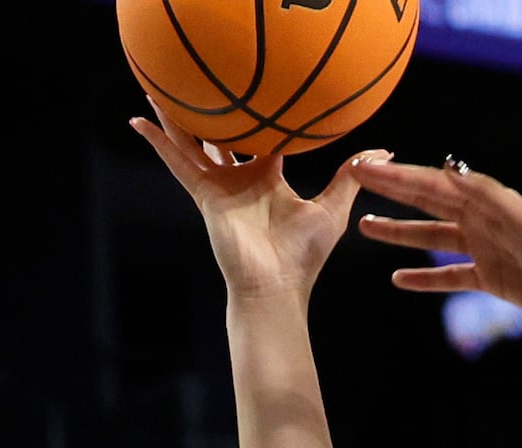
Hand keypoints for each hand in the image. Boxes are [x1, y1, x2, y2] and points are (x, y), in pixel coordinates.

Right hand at [127, 115, 388, 302]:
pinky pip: (177, 163)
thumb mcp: (334, 207)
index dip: (258, 115)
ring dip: (174, 118)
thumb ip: (351, 175)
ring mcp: (219, 186)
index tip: (256, 91)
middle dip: (208, 114)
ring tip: (155, 91)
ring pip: (192, 143)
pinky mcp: (204, 195)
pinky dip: (158, 143)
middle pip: (219, 137)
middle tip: (197, 85)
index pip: (260, 137)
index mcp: (268, 178)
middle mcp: (241, 178)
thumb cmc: (305, 255)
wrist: (278, 286)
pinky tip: (138, 123)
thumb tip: (383, 151)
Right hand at [355, 158, 521, 331]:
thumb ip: (486, 194)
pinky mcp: (493, 279)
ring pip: (433, 237)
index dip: (396, 176)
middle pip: (428, 201)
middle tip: (355, 180)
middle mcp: (484, 220)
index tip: (363, 168)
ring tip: (365, 225)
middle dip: (392, 191)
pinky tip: (399, 278)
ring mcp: (487, 249)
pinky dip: (425, 278)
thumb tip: (448, 166)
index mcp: (489, 201)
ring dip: (401, 232)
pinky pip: (450, 277)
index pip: (432, 183)